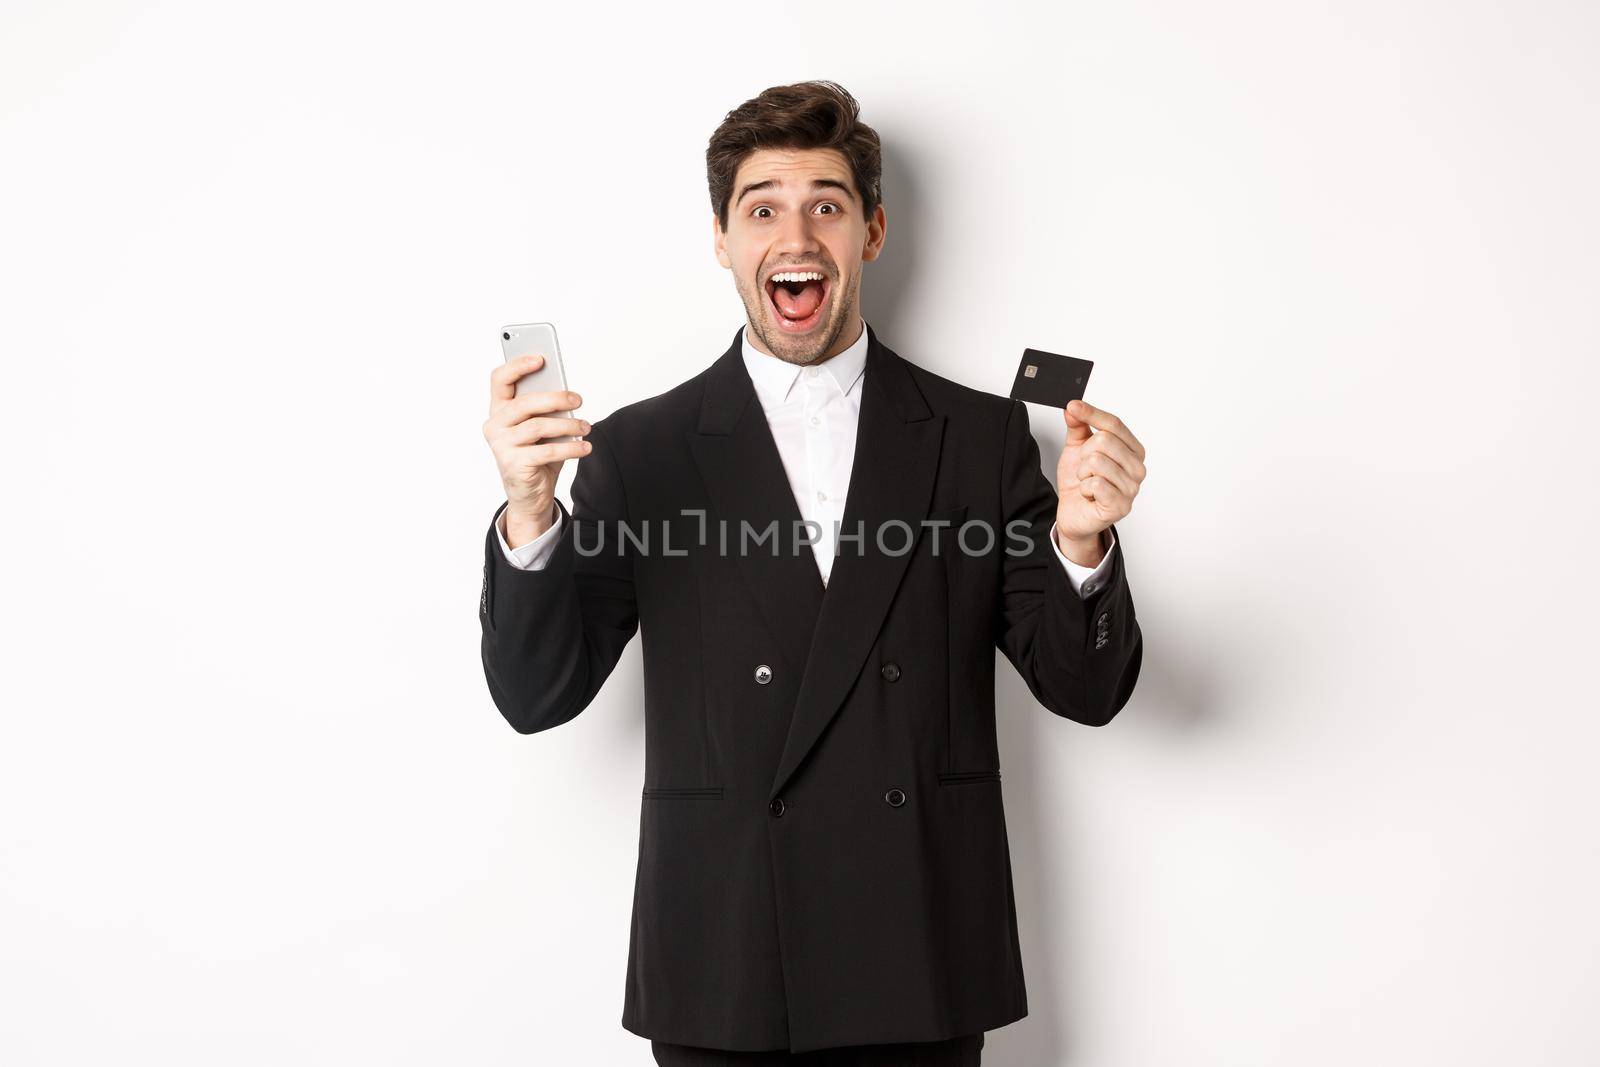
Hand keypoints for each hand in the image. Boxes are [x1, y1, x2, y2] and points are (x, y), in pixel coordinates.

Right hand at [483, 354, 590, 546]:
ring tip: (587, 428)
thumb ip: (546, 410)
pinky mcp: (513, 464)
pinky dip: (571, 449)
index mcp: (499, 410)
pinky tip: (585, 447)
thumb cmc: (536, 455)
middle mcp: (495, 425)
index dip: (518, 365)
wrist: (530, 494)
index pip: (500, 379)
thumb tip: (566, 395)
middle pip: (525, 402)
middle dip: (556, 398)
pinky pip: (547, 451)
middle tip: (578, 400)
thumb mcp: (542, 429)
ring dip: (568, 426)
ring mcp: (501, 445)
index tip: (542, 358)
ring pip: (539, 426)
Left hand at [1055, 399, 1145, 564]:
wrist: (1073, 512)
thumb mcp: (1076, 449)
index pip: (1114, 424)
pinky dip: (1084, 488)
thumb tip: (1074, 408)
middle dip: (1083, 454)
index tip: (1073, 407)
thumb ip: (1077, 427)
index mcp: (1132, 450)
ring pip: (1096, 461)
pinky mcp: (1121, 506)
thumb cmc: (1080, 481)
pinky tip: (1089, 495)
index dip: (1091, 413)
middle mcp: (1137, 468)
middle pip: (1104, 440)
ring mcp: (1132, 488)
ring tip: (1087, 482)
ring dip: (1082, 473)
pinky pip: (1095, 484)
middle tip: (1084, 468)